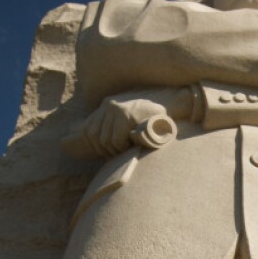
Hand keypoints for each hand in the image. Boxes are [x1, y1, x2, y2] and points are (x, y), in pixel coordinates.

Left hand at [63, 88, 194, 158]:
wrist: (169, 105)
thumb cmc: (150, 117)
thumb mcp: (128, 118)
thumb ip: (113, 125)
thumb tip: (97, 142)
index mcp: (106, 105)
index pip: (88, 129)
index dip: (95, 145)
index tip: (107, 152)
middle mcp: (109, 105)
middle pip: (94, 136)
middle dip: (106, 150)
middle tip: (119, 153)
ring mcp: (116, 109)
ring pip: (105, 140)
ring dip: (115, 150)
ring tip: (126, 149)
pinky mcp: (125, 115)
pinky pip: (117, 139)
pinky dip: (122, 147)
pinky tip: (131, 145)